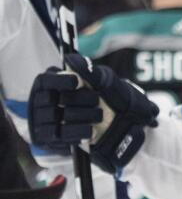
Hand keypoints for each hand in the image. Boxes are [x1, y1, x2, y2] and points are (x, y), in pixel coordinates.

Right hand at [28, 53, 157, 171]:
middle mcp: (42, 101)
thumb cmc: (109, 97)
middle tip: (97, 100)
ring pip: (57, 118)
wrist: (121, 124)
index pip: (47, 80)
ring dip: (83, 116)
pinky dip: (78, 132)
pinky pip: (59, 136)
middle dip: (80, 100)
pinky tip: (91, 131)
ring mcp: (43, 121)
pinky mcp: (48, 139)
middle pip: (54, 99)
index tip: (77, 82)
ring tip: (99, 115)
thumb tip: (70, 59)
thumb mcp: (104, 80)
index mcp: (52, 82)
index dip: (60, 81)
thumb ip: (88, 70)